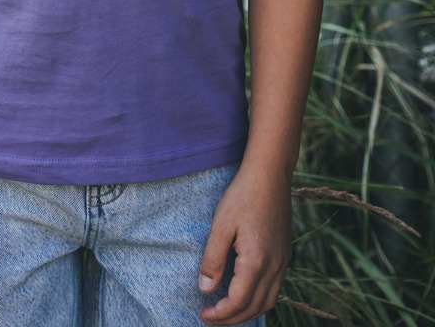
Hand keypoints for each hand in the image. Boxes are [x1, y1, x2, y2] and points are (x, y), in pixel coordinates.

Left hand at [198, 165, 291, 324]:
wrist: (270, 174)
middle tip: (211, 317)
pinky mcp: (285, 254)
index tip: (203, 314)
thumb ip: (213, 259)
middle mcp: (274, 266)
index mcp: (256, 261)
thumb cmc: (243, 195)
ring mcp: (283, 261)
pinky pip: (275, 288)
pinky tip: (244, 291)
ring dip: (247, 311)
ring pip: (268, 301)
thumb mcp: (221, 224)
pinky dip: (259, 298)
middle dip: (232, 318)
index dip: (220, 314)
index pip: (238, 302)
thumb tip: (204, 289)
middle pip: (254, 307)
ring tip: (226, 310)